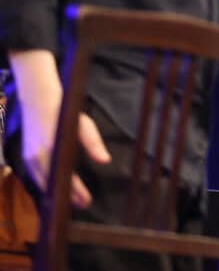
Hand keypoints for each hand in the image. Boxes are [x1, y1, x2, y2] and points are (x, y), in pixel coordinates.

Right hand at [9, 50, 111, 208]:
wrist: (38, 100)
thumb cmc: (64, 111)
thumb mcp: (83, 124)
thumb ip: (93, 144)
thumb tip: (105, 161)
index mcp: (51, 151)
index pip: (65, 178)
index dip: (76, 192)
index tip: (87, 202)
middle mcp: (37, 158)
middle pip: (52, 185)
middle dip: (66, 197)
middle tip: (82, 206)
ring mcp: (28, 158)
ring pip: (42, 183)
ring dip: (55, 193)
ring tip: (71, 201)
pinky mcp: (26, 157)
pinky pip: (36, 177)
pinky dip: (46, 185)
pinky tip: (56, 189)